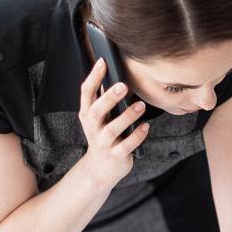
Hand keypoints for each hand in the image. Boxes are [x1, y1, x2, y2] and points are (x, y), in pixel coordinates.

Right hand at [77, 58, 149, 185]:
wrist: (100, 169)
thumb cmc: (103, 137)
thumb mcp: (99, 118)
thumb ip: (104, 99)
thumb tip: (115, 74)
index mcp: (87, 114)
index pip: (86, 92)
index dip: (93, 76)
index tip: (103, 61)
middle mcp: (93, 128)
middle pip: (97, 110)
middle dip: (109, 97)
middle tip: (124, 85)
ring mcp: (103, 143)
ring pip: (113, 129)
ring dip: (127, 116)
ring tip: (140, 106)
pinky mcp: (116, 155)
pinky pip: (127, 146)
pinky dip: (137, 136)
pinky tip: (145, 127)